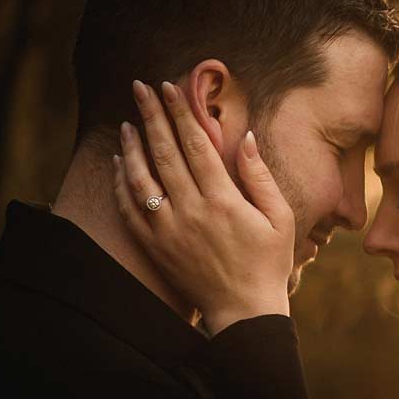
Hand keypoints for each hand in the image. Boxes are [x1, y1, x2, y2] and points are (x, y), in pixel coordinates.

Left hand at [113, 79, 294, 333]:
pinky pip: (130, 209)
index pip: (195, 144)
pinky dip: (122, 183)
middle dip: (151, 115)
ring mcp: (168, 230)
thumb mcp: (279, 218)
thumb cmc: (268, 263)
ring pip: (141, 178)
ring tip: (127, 122)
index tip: (169, 87)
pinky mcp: (155, 247)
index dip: (181, 113)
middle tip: (139, 88)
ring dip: (131, 146)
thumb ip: (260, 176)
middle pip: (164, 152)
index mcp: (222, 200)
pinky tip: (120, 164)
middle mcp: (190, 211)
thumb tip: (244, 137)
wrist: (243, 310)